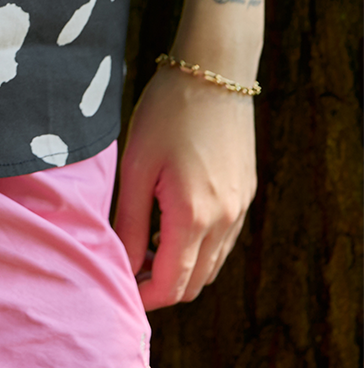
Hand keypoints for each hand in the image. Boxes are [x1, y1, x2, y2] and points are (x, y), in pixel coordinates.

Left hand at [113, 65, 256, 309]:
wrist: (213, 72)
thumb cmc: (166, 112)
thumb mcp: (136, 164)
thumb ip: (129, 220)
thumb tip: (123, 262)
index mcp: (193, 216)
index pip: (172, 283)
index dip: (145, 295)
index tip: (120, 288)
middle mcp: (224, 221)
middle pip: (195, 283)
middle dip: (162, 286)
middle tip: (129, 269)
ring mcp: (240, 210)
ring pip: (212, 265)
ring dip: (182, 268)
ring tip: (146, 245)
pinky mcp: (246, 195)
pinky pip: (224, 241)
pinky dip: (200, 248)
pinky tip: (172, 223)